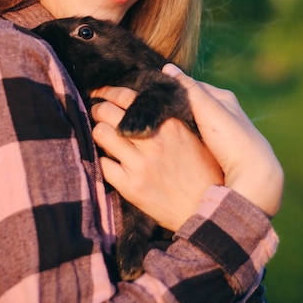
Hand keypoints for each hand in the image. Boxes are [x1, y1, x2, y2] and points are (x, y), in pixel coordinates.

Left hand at [91, 86, 223, 231]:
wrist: (205, 210)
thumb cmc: (203, 172)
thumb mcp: (194, 137)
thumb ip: (172, 118)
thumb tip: (148, 98)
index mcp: (169, 124)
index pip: (128, 96)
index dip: (109, 92)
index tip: (101, 93)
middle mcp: (153, 141)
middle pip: (108, 111)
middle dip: (98, 109)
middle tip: (98, 112)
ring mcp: (140, 164)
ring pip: (101, 133)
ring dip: (98, 131)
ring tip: (102, 134)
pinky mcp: (131, 186)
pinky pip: (103, 164)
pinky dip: (103, 159)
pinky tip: (110, 160)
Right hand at [161, 64, 283, 217]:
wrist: (253, 174)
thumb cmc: (232, 138)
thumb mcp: (207, 108)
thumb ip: (187, 88)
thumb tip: (167, 68)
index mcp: (224, 98)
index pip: (192, 86)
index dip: (173, 87)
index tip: (153, 90)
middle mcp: (225, 112)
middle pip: (193, 103)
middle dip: (175, 104)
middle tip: (152, 108)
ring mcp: (222, 131)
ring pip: (194, 121)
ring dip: (179, 122)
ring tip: (159, 124)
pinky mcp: (219, 149)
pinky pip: (197, 137)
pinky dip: (185, 136)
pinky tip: (174, 141)